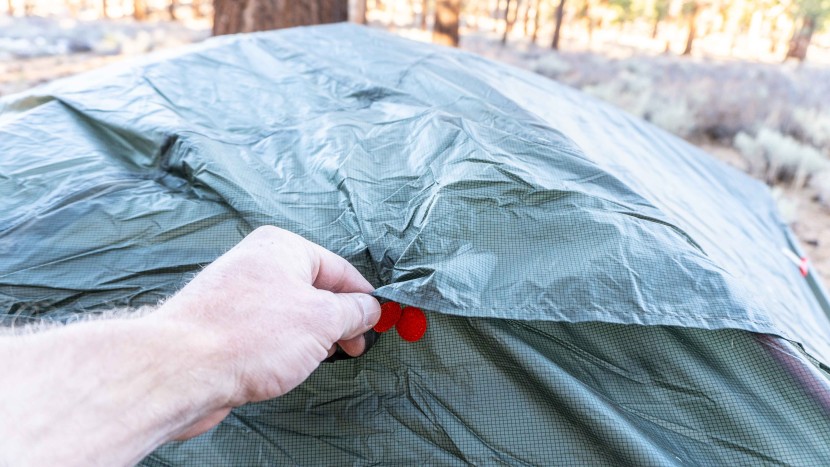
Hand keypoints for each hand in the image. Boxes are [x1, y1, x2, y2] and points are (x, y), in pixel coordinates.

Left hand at [157, 226, 380, 438]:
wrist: (180, 371)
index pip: (340, 269)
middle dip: (338, 321)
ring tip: (317, 359)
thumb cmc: (250, 336)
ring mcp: (237, 295)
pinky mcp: (223, 325)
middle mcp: (258, 264)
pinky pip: (267, 331)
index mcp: (282, 247)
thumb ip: (354, 311)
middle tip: (354, 347)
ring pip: (292, 313)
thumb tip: (371, 308)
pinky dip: (284, 348)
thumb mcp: (322, 320)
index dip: (364, 298)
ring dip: (311, 338)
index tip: (381, 322)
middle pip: (315, 290)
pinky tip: (284, 367)